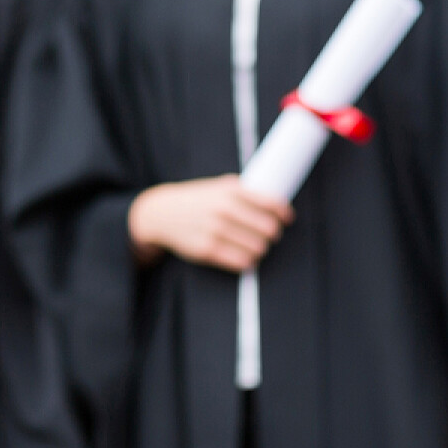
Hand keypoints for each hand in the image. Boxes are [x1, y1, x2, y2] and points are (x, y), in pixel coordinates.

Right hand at [127, 176, 291, 273]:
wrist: (162, 213)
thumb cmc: (198, 199)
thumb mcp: (219, 186)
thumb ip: (246, 191)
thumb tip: (278, 204)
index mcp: (230, 191)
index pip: (271, 204)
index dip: (283, 214)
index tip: (286, 219)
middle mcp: (224, 210)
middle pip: (269, 229)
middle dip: (272, 234)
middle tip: (268, 235)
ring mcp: (215, 230)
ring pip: (258, 248)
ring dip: (260, 249)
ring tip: (254, 246)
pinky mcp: (207, 250)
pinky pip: (242, 262)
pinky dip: (248, 261)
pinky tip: (244, 256)